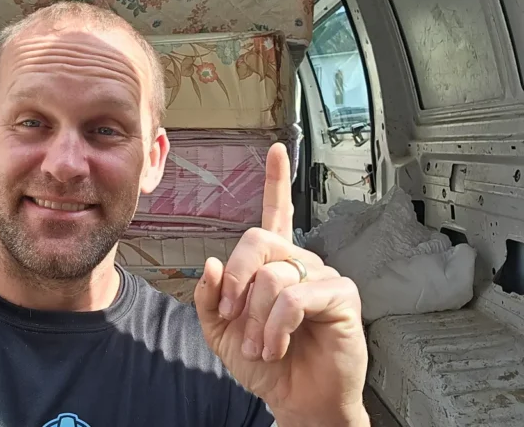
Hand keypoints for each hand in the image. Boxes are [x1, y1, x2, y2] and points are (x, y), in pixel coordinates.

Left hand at [194, 143, 368, 425]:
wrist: (295, 400)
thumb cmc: (266, 364)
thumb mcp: (222, 332)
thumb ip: (210, 298)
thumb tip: (212, 262)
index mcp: (274, 265)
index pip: (276, 213)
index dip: (276, 181)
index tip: (277, 150)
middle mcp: (300, 262)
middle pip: (257, 240)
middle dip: (236, 282)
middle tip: (232, 317)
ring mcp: (322, 277)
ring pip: (273, 275)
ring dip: (256, 319)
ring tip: (261, 346)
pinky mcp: (341, 297)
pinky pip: (295, 297)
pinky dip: (276, 326)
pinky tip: (279, 344)